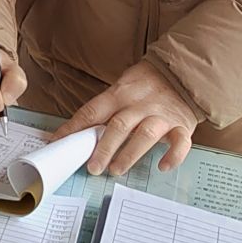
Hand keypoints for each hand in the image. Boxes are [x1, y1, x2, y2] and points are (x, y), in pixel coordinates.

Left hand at [56, 61, 200, 175]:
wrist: (181, 72)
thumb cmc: (145, 85)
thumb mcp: (121, 89)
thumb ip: (104, 109)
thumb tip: (76, 131)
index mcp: (119, 94)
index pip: (93, 111)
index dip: (75, 127)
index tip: (59, 143)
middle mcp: (140, 104)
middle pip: (119, 125)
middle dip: (104, 148)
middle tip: (93, 167)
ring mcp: (162, 115)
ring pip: (145, 134)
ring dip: (130, 153)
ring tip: (116, 169)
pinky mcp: (182, 125)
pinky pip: (180, 142)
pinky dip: (173, 155)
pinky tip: (163, 166)